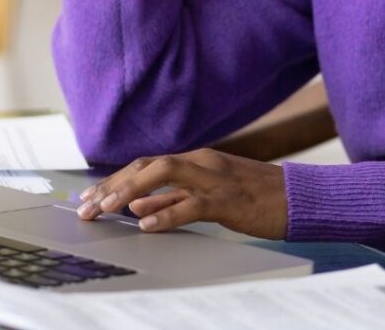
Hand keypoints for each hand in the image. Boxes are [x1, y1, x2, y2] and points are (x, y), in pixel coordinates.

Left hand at [75, 148, 287, 238]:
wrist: (297, 197)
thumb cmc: (255, 198)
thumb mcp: (210, 195)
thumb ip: (175, 198)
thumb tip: (138, 208)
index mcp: (197, 159)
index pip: (146, 164)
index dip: (115, 179)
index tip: (90, 197)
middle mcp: (201, 162)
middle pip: (147, 165)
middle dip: (113, 184)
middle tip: (87, 207)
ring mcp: (214, 178)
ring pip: (164, 175)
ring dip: (130, 191)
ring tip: (105, 210)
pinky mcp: (228, 200)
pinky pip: (192, 204)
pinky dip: (166, 213)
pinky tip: (146, 224)